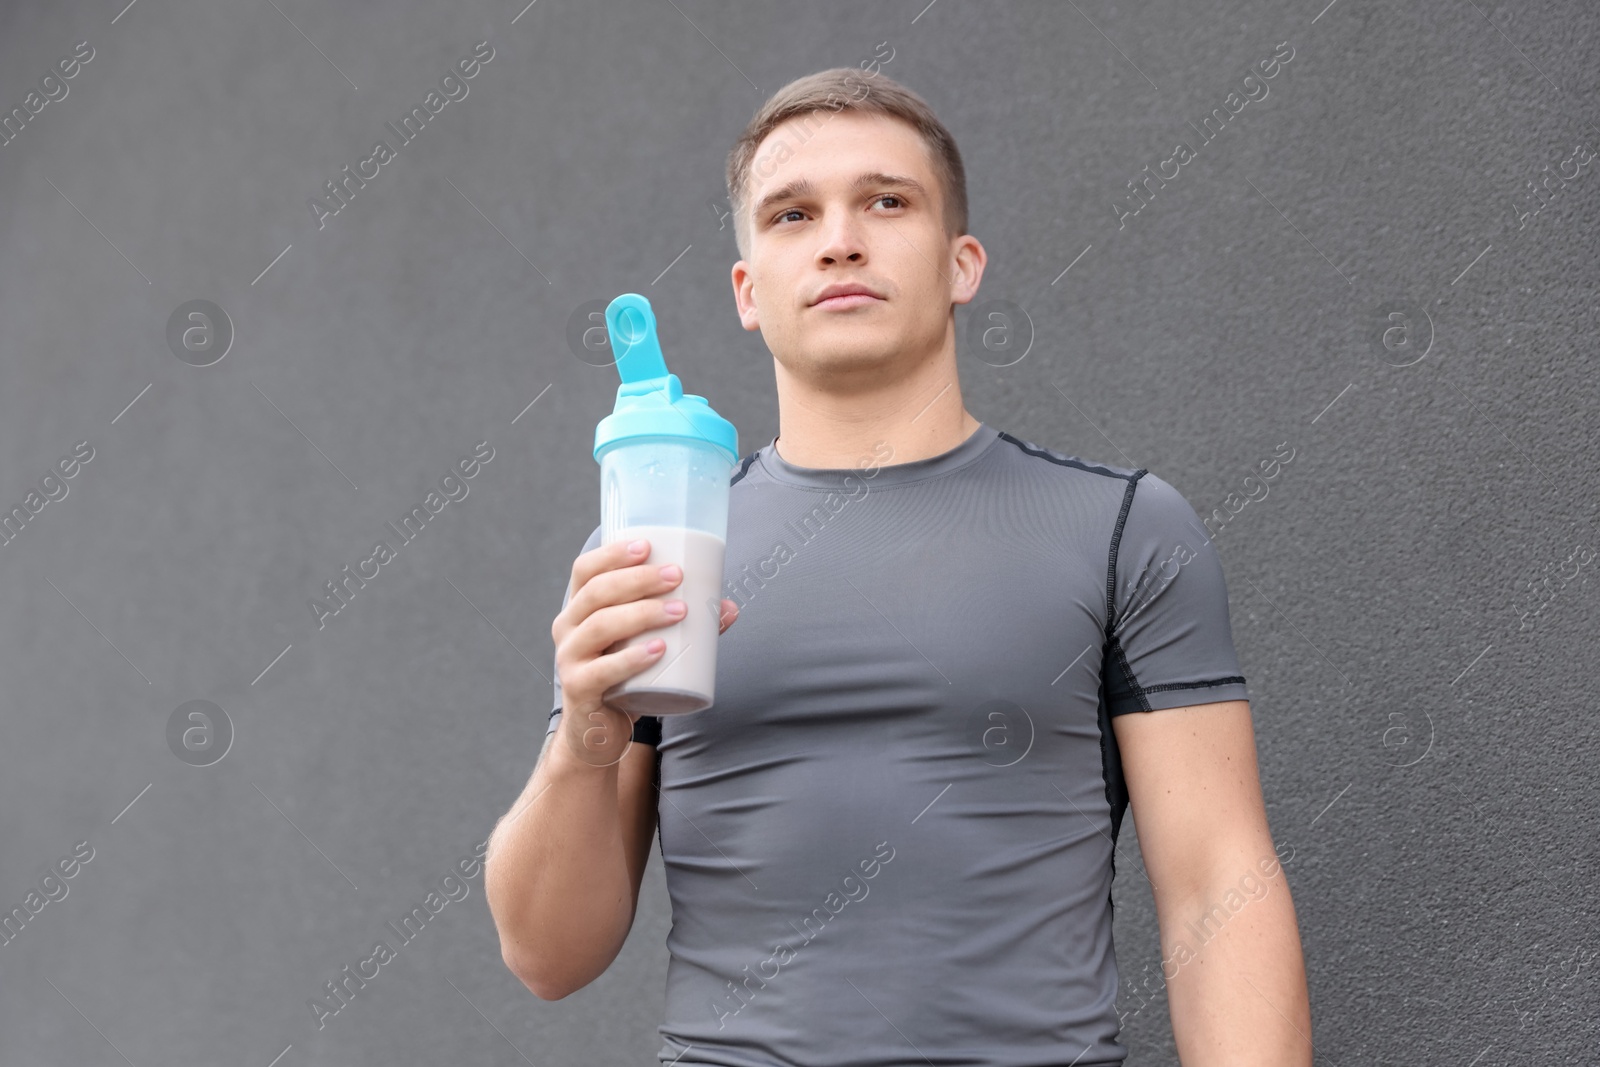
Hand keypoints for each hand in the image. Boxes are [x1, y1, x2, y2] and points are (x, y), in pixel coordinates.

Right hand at [551, 536, 738, 766]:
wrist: (599, 732)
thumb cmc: (625, 677)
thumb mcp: (647, 645)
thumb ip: (684, 626)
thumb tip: (729, 608)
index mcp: (579, 608)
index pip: (585, 570)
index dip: (612, 554)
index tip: (648, 546)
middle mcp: (567, 629)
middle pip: (597, 593)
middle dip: (639, 580)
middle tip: (676, 576)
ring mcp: (570, 660)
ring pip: (599, 626)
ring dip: (642, 613)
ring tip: (679, 611)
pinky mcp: (579, 690)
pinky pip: (601, 671)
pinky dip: (631, 658)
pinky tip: (656, 650)